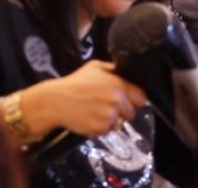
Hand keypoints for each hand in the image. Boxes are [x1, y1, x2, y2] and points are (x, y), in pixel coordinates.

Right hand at [23, 60, 146, 136]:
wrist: (56, 101)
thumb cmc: (75, 82)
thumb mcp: (94, 67)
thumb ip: (113, 69)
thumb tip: (126, 72)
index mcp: (118, 84)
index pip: (141, 97)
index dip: (134, 99)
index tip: (127, 99)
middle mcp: (116, 101)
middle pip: (132, 113)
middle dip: (122, 110)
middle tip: (107, 106)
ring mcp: (109, 116)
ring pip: (120, 122)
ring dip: (111, 119)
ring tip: (95, 111)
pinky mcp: (101, 129)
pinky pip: (108, 130)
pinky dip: (101, 126)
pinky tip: (90, 117)